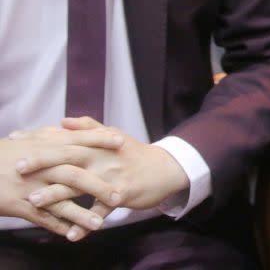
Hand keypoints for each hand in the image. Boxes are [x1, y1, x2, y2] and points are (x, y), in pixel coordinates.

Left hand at [16, 118, 189, 236]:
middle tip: (19, 167)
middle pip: (70, 157)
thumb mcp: (114, 135)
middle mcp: (103, 156)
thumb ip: (88, 127)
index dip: (40, 138)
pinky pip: (101, 210)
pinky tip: (72, 235)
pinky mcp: (122, 194)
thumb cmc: (134, 153)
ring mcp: (112, 176)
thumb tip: (62, 121)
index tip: (16, 139)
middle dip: (43, 161)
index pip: (65, 137)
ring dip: (58, 194)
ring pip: (82, 184)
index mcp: (98, 142)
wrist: (166, 168)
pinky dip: (87, 223)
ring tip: (36, 202)